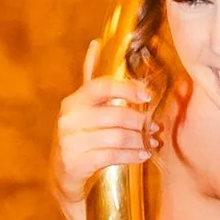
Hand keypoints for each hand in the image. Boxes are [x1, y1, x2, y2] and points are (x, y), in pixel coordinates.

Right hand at [52, 35, 162, 207]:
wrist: (63, 176)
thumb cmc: (81, 137)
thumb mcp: (84, 108)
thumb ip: (92, 78)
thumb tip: (97, 43)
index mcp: (73, 101)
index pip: (102, 86)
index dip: (127, 88)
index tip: (148, 95)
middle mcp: (68, 119)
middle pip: (115, 114)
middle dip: (140, 121)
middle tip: (155, 126)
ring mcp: (69, 142)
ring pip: (116, 136)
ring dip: (139, 140)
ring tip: (152, 142)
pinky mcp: (74, 164)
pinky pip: (112, 156)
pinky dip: (131, 155)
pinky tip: (142, 155)